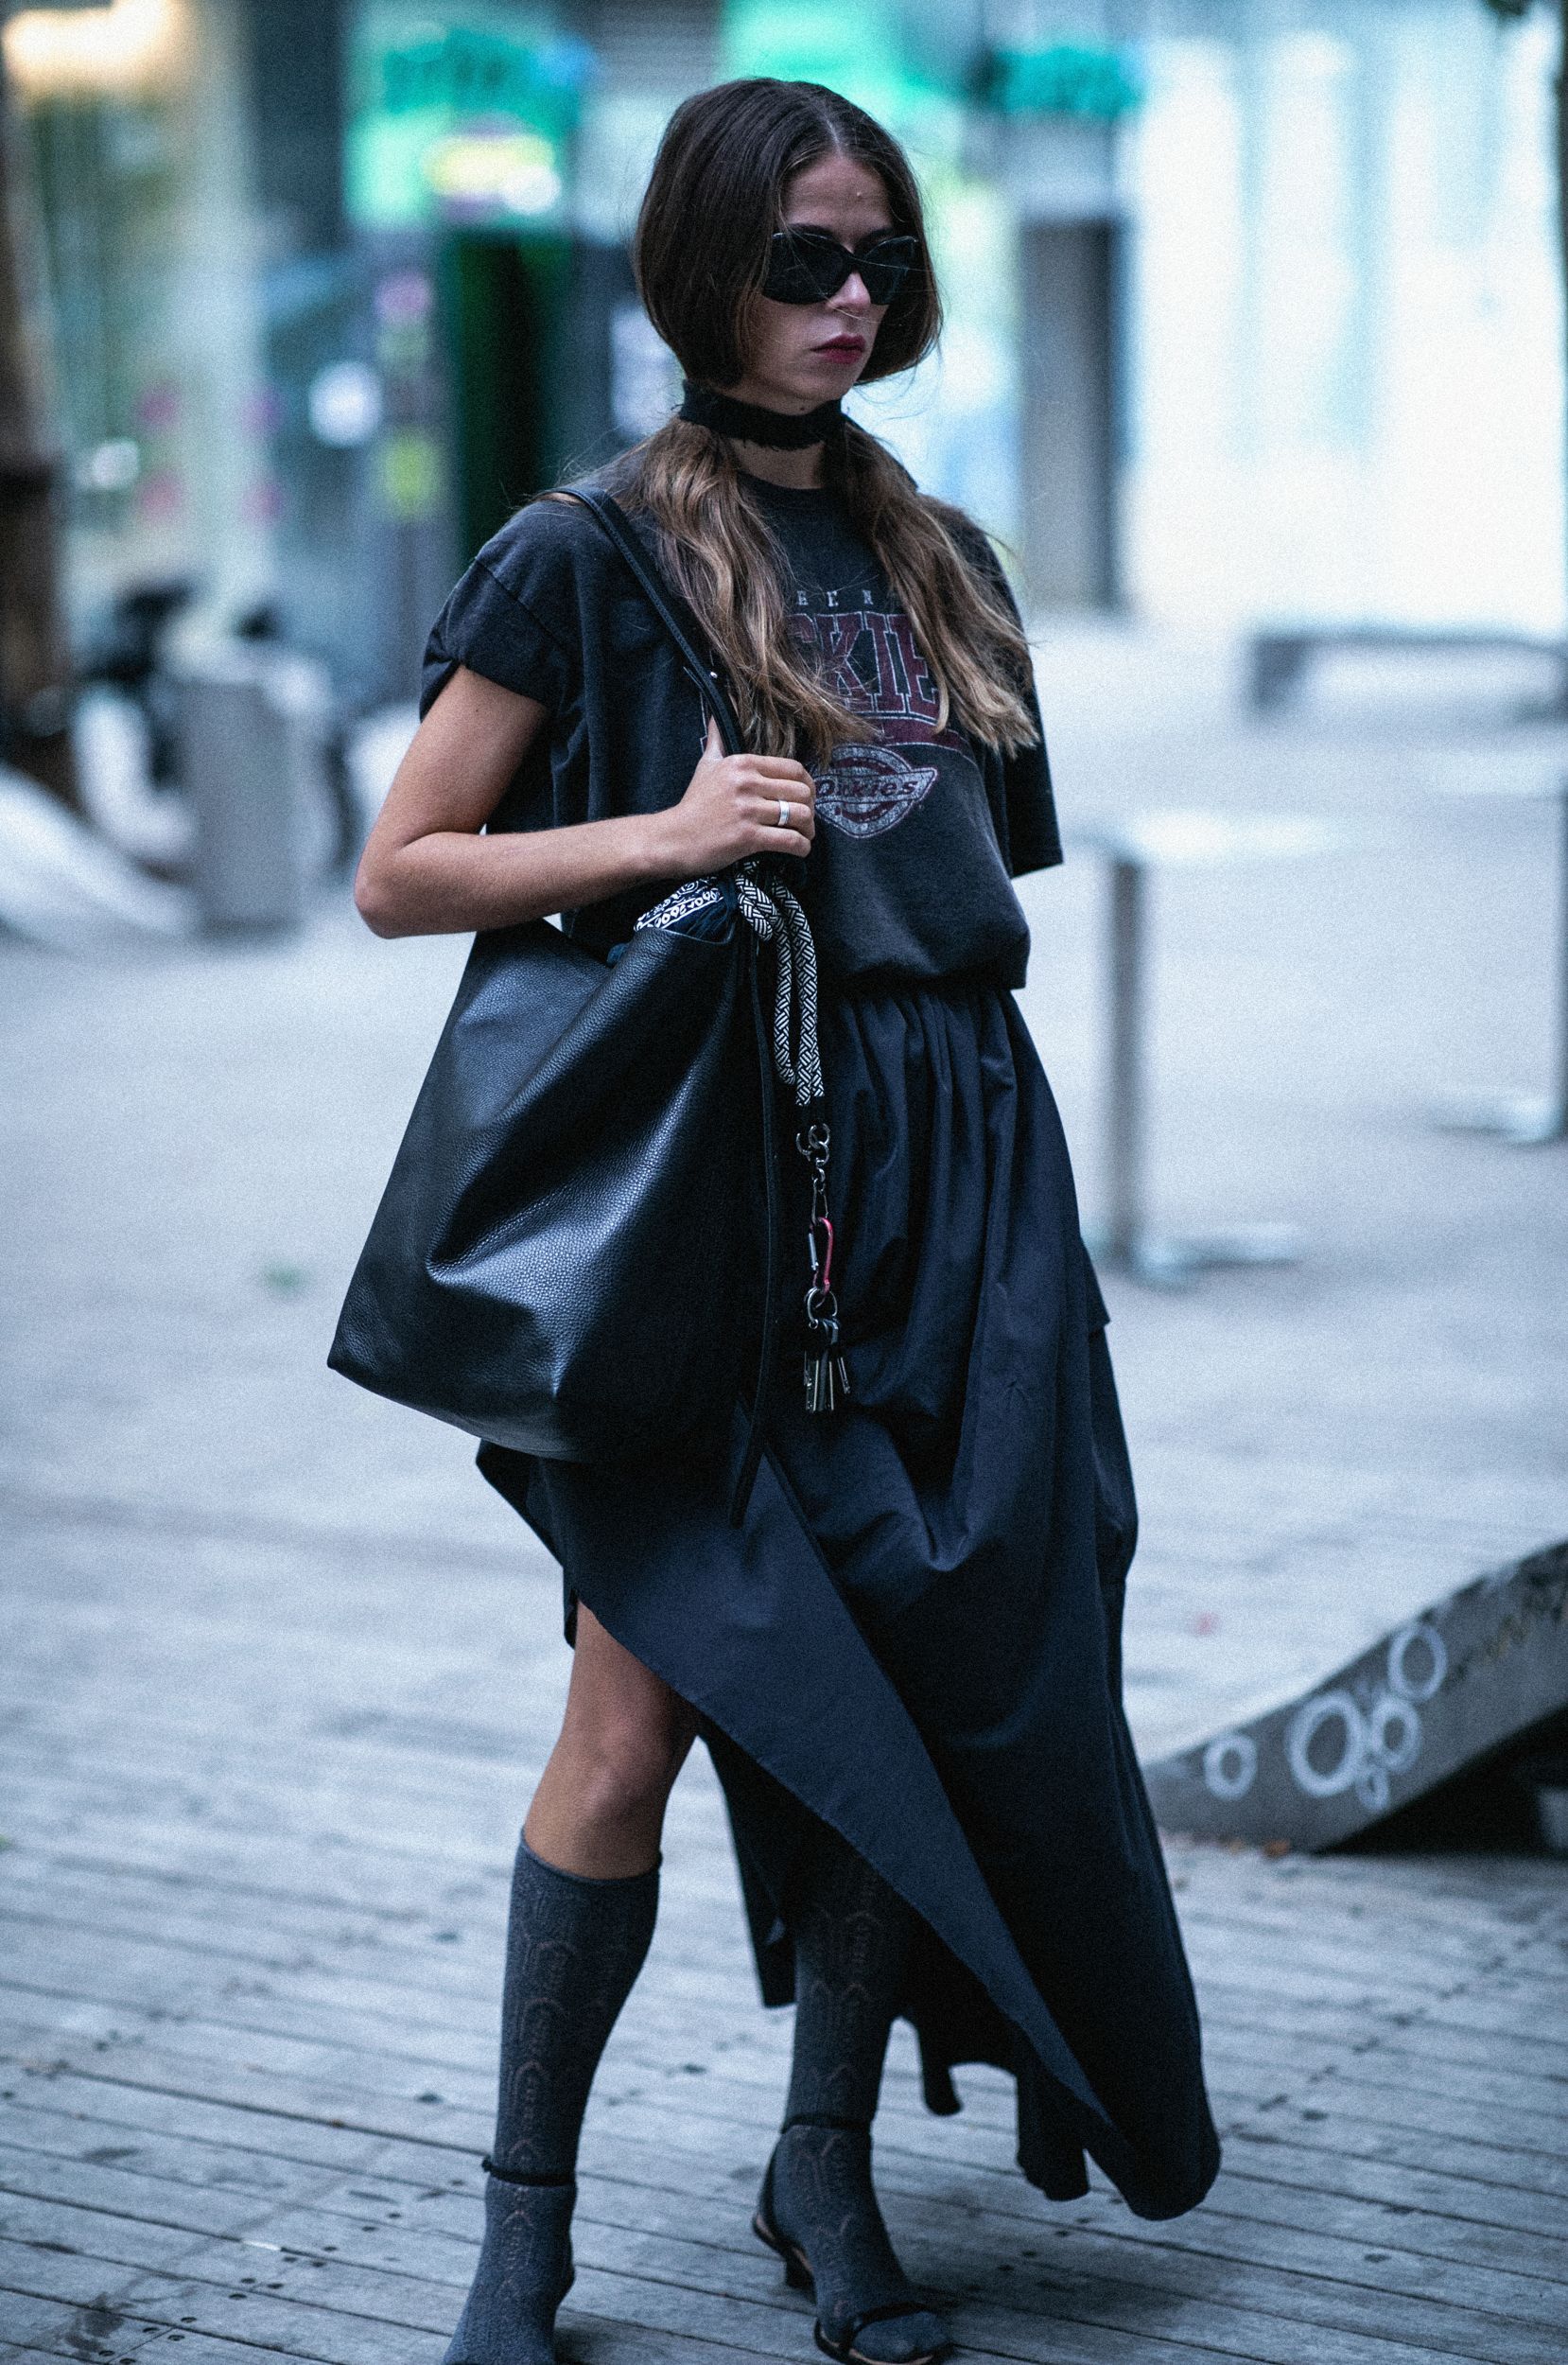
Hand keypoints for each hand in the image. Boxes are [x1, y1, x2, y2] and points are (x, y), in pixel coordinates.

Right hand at [658, 716, 816, 871]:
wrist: (673, 838)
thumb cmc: (693, 804)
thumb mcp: (706, 765)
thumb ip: (717, 739)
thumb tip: (716, 714)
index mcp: (742, 764)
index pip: (793, 768)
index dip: (808, 785)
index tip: (807, 797)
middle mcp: (747, 783)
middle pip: (801, 792)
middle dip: (811, 808)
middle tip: (806, 819)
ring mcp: (748, 810)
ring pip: (799, 815)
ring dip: (809, 829)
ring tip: (805, 835)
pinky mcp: (748, 837)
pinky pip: (789, 840)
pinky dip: (801, 847)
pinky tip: (800, 849)